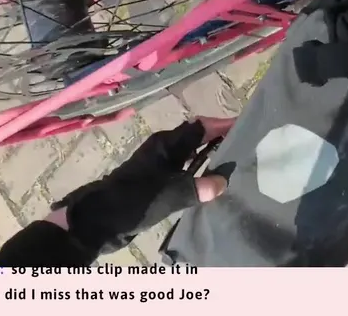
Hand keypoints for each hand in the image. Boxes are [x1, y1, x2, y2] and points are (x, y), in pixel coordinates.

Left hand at [50, 116, 234, 255]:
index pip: (199, 127)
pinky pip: (187, 177)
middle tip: (247, 148)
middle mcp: (164, 152)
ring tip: (237, 167)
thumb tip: (223, 183)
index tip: (245, 125)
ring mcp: (161, 169)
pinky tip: (216, 189)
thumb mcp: (169, 193)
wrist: (100, 222)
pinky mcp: (159, 186)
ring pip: (193, 160)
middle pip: (197, 141)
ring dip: (212, 162)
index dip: (222, 125)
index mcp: (165, 144)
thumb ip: (198, 187)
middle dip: (220, 142)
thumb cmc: (133, 199)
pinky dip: (202, 179)